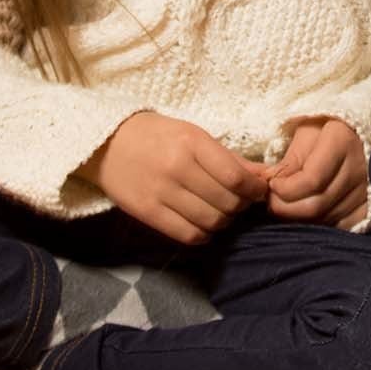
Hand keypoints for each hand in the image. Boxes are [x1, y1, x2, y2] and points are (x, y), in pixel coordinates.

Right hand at [83, 113, 270, 246]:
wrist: (107, 143)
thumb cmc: (156, 134)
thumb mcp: (193, 134)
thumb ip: (228, 157)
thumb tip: (264, 174)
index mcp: (192, 142)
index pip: (235, 176)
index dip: (254, 189)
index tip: (259, 192)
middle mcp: (178, 167)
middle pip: (226, 202)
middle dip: (241, 206)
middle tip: (241, 203)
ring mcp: (161, 192)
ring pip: (210, 221)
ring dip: (224, 222)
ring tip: (222, 213)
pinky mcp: (148, 213)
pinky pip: (187, 235)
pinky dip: (203, 235)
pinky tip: (204, 226)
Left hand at [267, 117, 369, 228]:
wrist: (360, 132)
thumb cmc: (328, 129)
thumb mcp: (306, 133)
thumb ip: (290, 161)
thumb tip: (268, 184)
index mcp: (343, 140)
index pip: (311, 180)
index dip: (285, 189)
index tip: (272, 184)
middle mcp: (359, 167)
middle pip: (317, 204)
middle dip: (286, 208)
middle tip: (272, 202)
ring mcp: (368, 189)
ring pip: (326, 219)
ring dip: (300, 218)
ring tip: (288, 205)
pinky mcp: (370, 205)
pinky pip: (341, 226)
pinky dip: (320, 224)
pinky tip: (310, 212)